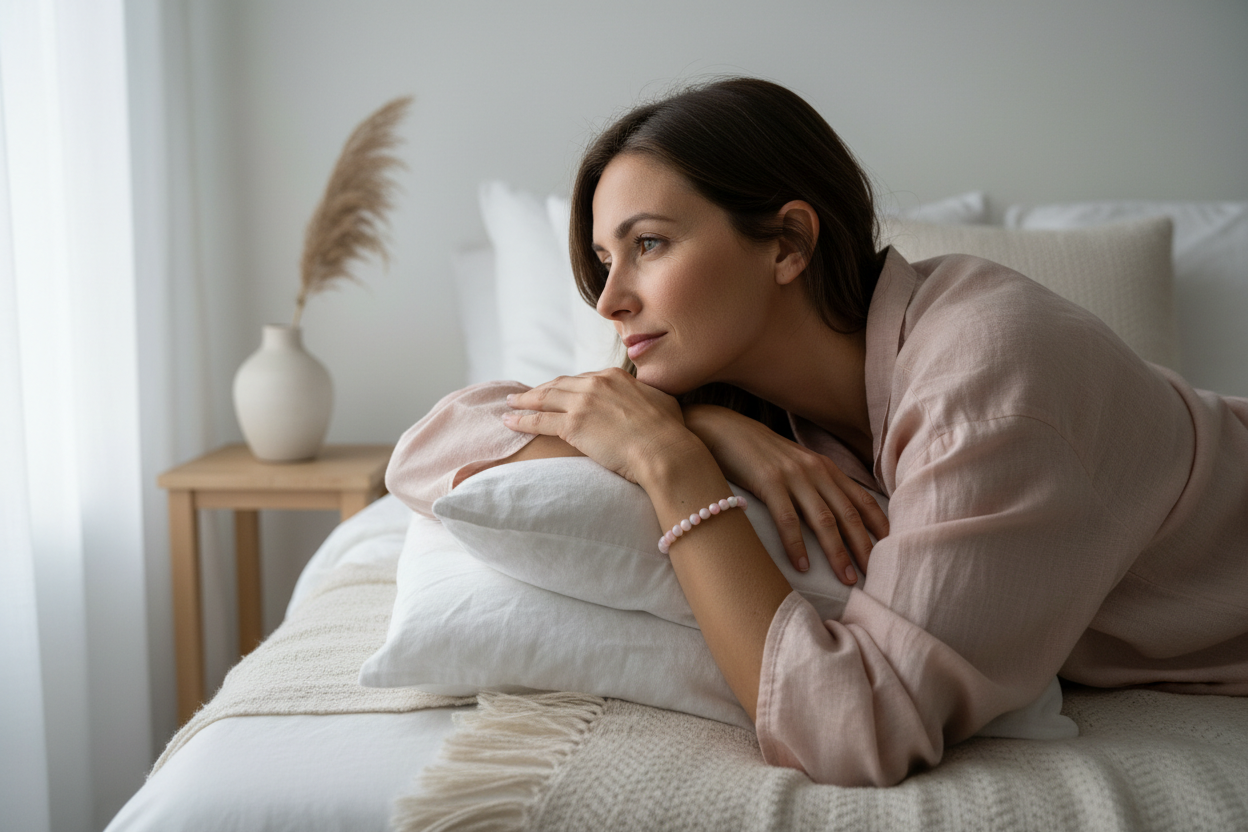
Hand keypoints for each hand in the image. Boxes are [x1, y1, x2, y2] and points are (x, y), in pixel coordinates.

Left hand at [502, 368, 696, 485]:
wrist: (664, 450)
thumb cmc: (669, 432)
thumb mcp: (661, 401)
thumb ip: (646, 396)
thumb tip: (647, 399)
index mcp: (614, 376)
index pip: (582, 379)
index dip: (566, 386)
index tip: (556, 392)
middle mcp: (595, 384)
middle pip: (559, 385)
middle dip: (540, 390)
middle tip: (524, 395)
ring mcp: (582, 402)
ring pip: (544, 399)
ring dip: (524, 402)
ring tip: (510, 404)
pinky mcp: (572, 424)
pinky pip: (539, 421)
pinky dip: (521, 420)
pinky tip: (509, 422)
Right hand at [683, 404, 888, 583]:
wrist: (723, 429)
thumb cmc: (759, 453)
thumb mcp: (795, 464)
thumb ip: (816, 484)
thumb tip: (835, 515)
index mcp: (825, 467)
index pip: (862, 499)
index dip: (879, 525)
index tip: (893, 549)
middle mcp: (815, 470)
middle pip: (848, 513)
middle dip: (864, 546)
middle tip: (876, 575)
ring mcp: (793, 476)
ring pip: (824, 520)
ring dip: (838, 552)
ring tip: (847, 578)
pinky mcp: (768, 483)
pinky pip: (788, 519)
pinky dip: (797, 545)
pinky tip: (802, 566)